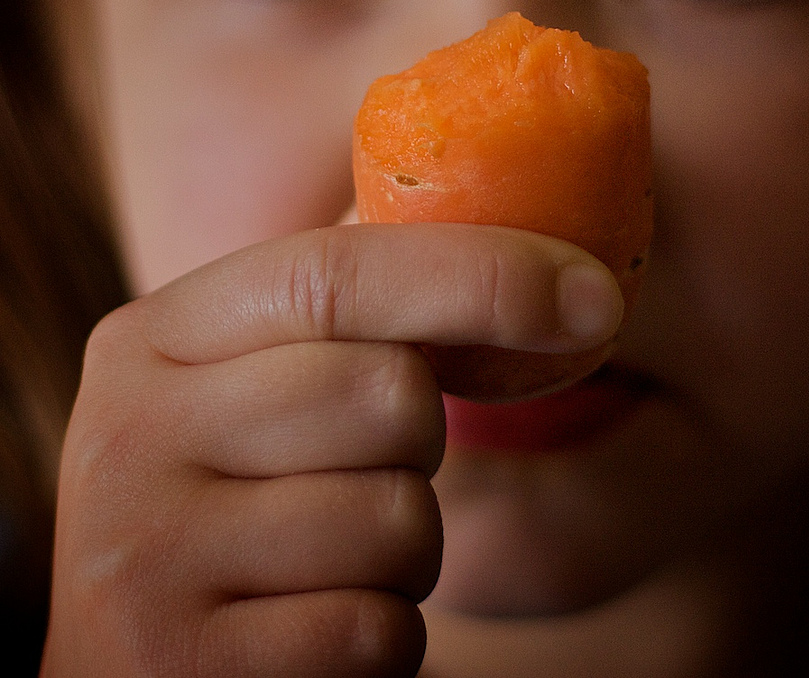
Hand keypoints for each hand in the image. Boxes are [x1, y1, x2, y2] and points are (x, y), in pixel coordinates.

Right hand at [41, 223, 621, 676]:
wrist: (149, 653)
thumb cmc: (244, 494)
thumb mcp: (267, 382)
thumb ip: (355, 311)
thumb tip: (548, 261)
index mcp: (156, 336)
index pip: (337, 271)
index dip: (483, 274)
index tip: (594, 295)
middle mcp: (125, 431)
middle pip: (387, 396)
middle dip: (422, 441)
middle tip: (367, 466)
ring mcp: (140, 557)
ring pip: (397, 520)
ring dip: (407, 551)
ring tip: (331, 557)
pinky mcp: (181, 668)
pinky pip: (376, 632)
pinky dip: (382, 634)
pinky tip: (312, 625)